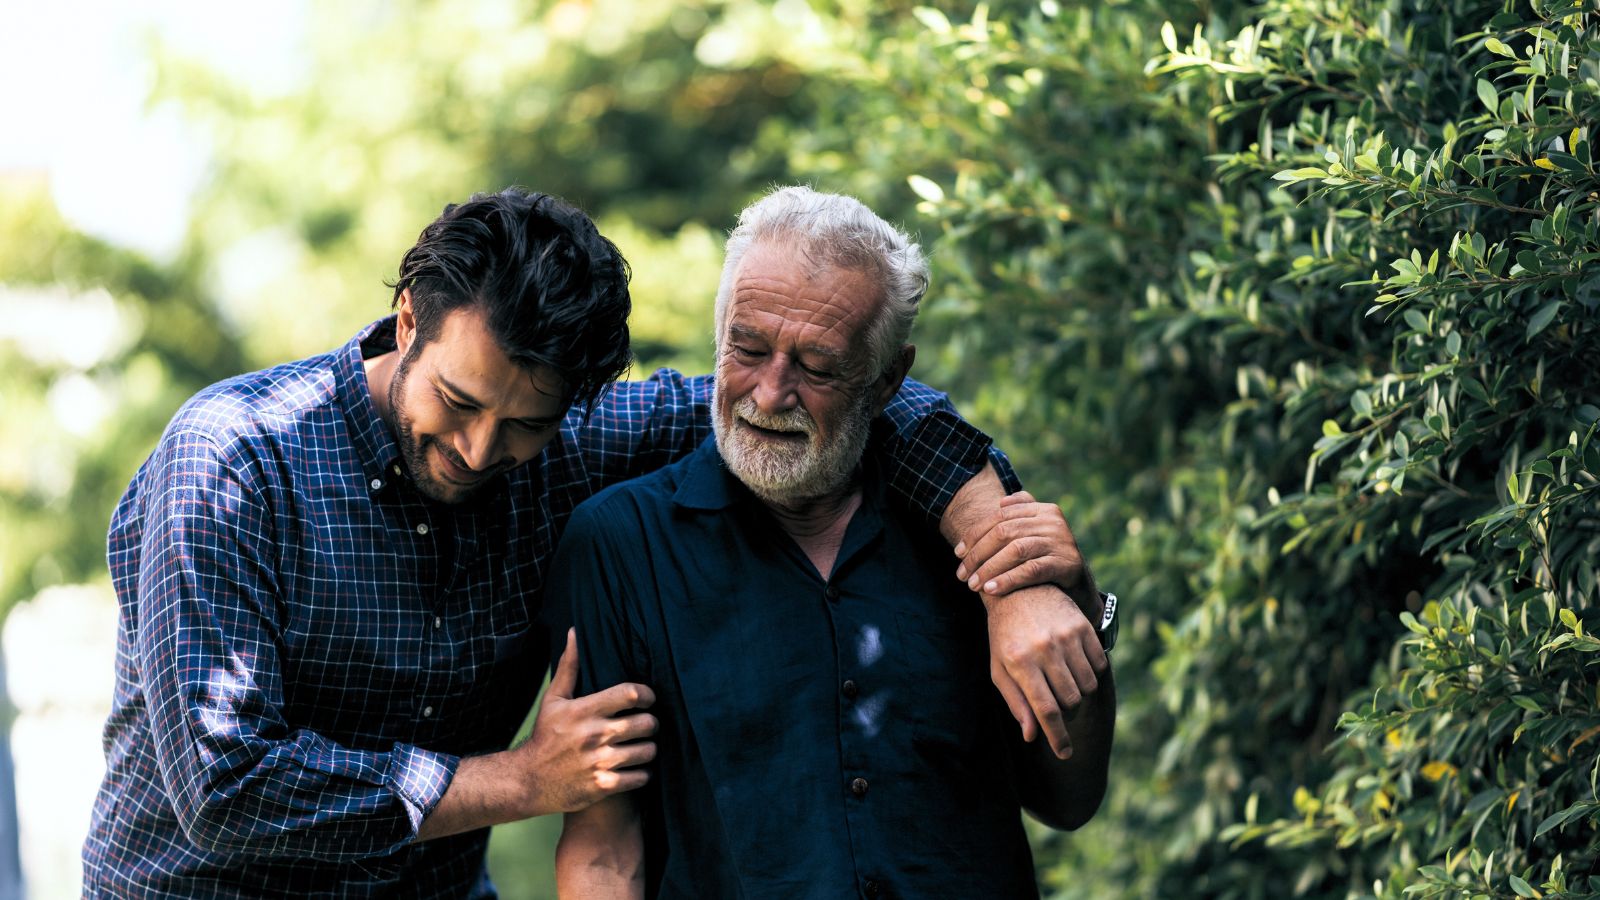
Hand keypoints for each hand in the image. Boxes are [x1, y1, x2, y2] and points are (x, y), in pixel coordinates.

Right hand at [514, 629, 657, 814]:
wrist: (527, 781)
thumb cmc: (545, 736)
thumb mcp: (553, 700)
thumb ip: (569, 667)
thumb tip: (575, 632)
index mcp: (584, 710)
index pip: (630, 694)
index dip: (646, 694)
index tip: (646, 699)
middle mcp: (594, 735)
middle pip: (646, 723)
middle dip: (651, 723)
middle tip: (646, 725)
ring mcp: (599, 762)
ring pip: (647, 751)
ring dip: (649, 749)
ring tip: (641, 747)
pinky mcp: (603, 786)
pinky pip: (640, 777)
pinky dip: (642, 773)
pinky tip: (634, 768)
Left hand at [955, 491, 1090, 600]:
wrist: (1080, 588)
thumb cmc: (1048, 560)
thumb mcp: (1035, 535)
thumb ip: (1020, 516)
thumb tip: (1000, 502)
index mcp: (1043, 509)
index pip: (1000, 516)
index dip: (975, 534)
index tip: (958, 553)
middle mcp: (1053, 521)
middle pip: (1004, 532)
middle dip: (978, 554)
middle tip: (962, 574)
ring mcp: (1062, 541)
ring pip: (1016, 550)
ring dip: (989, 568)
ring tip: (973, 585)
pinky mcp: (1068, 564)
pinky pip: (1031, 570)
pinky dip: (1008, 580)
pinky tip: (991, 590)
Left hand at [985, 584, 1107, 758]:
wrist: (1018, 590)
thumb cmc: (1004, 636)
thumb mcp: (1000, 669)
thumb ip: (1016, 703)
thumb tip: (1031, 735)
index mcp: (1020, 662)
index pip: (1045, 710)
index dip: (1057, 737)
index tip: (1064, 753)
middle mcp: (1045, 648)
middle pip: (1070, 700)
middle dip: (1066, 712)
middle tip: (1057, 704)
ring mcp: (1066, 636)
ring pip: (1087, 686)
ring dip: (1079, 693)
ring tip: (1063, 683)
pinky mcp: (1082, 626)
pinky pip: (1099, 665)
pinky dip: (1091, 674)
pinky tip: (1075, 667)